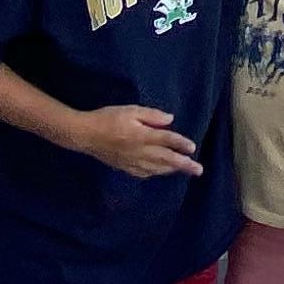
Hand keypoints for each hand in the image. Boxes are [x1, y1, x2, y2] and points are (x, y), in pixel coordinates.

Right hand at [75, 104, 197, 180]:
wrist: (85, 135)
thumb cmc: (107, 118)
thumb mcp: (130, 110)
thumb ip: (151, 115)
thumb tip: (170, 120)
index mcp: (142, 136)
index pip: (167, 140)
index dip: (181, 144)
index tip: (193, 147)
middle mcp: (140, 152)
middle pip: (167, 159)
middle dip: (184, 165)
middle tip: (198, 170)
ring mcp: (132, 162)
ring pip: (157, 169)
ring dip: (172, 170)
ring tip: (185, 170)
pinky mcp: (125, 167)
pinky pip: (145, 173)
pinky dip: (156, 173)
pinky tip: (161, 171)